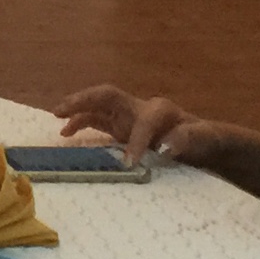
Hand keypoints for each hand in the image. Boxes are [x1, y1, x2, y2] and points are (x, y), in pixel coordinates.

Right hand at [54, 85, 229, 166]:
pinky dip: (81, 123)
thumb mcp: (203, 139)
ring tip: (56, 116)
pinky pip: (97, 120)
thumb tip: (165, 147)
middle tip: (61, 110)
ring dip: (77, 108)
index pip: (144, 121)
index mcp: (160, 110)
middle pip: (107, 95)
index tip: (130, 163)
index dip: (136, 140)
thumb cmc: (204, 139)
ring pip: (98, 105)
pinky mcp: (121, 126)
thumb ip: (187, 139)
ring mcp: (128, 116)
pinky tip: (67, 132)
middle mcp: (140, 107)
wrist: (204, 141)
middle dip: (84, 100)